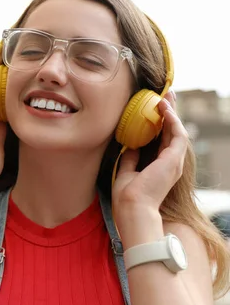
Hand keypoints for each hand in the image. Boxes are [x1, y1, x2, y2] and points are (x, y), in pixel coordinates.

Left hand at [113, 91, 188, 213]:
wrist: (132, 208)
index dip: (160, 124)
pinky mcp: (174, 160)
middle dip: (169, 113)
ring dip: (171, 113)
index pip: (162, 140)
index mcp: (159, 167)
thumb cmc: (128, 197)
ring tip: (165, 97)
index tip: (153, 109)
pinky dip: (172, 121)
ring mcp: (174, 162)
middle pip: (172, 132)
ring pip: (177, 131)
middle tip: (165, 96)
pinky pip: (178, 135)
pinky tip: (164, 109)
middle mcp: (170, 164)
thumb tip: (131, 145)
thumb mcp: (127, 172)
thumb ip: (131, 159)